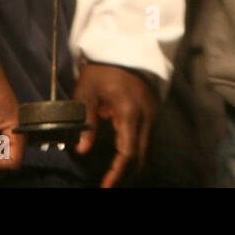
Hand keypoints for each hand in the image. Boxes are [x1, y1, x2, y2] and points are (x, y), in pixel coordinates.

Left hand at [72, 62, 157, 187]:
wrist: (123, 47)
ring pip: (147, 150)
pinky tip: (122, 157)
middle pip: (141, 156)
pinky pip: (147, 140)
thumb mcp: (87, 92)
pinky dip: (136, 152)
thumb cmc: (102, 69)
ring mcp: (153, 114)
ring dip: (132, 164)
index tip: (106, 187)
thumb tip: (82, 151)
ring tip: (113, 175)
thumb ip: (86, 121)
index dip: (117, 173)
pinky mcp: (152, 111)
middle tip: (107, 184)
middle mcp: (147, 116)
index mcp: (130, 112)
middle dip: (125, 174)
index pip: (128, 152)